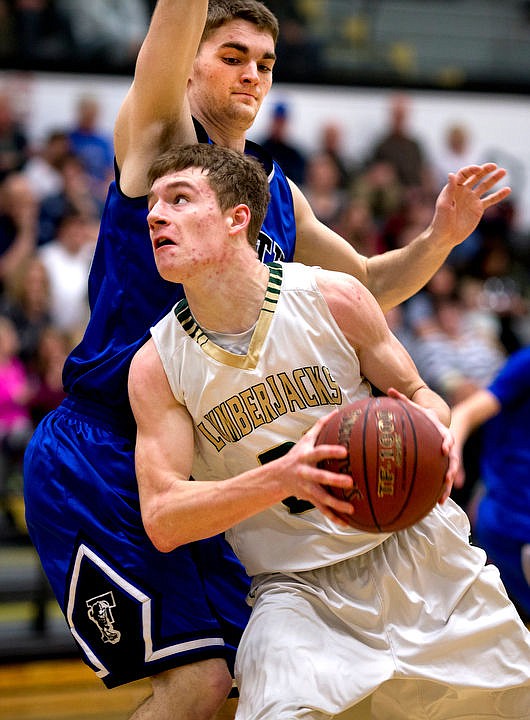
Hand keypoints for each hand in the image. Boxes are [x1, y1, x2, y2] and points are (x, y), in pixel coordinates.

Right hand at [280, 411, 354, 525]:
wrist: (278, 477)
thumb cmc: (297, 455)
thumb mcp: (305, 439)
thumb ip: (321, 426)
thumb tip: (336, 411)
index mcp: (306, 458)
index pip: (319, 453)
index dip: (331, 452)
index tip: (345, 451)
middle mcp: (306, 474)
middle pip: (320, 478)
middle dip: (334, 481)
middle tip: (351, 482)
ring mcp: (307, 489)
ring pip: (322, 498)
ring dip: (336, 505)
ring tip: (351, 509)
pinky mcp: (310, 500)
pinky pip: (323, 510)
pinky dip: (334, 517)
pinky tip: (347, 524)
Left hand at [387, 388, 456, 503]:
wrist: (438, 424)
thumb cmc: (422, 417)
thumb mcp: (415, 408)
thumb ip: (403, 400)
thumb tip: (389, 389)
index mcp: (441, 433)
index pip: (447, 438)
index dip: (447, 443)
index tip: (444, 450)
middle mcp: (447, 447)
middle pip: (453, 459)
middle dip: (451, 469)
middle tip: (447, 477)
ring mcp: (447, 459)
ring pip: (450, 474)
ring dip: (447, 486)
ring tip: (442, 498)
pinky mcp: (443, 467)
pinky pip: (444, 481)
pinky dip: (442, 491)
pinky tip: (436, 503)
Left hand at [431, 163, 510, 246]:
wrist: (446, 237)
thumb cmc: (441, 221)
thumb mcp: (444, 204)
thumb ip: (449, 189)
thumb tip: (451, 174)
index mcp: (454, 188)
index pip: (464, 174)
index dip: (471, 170)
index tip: (479, 169)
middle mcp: (463, 191)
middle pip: (476, 177)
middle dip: (485, 170)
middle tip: (494, 166)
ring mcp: (472, 199)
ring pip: (485, 186)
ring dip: (494, 179)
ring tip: (504, 171)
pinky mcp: (478, 208)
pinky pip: (490, 200)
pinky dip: (499, 195)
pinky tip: (507, 190)